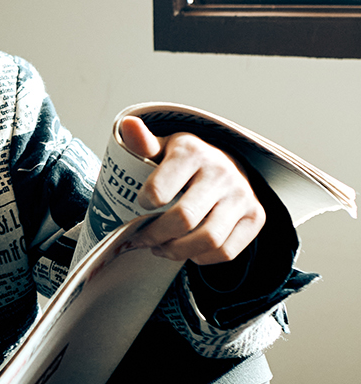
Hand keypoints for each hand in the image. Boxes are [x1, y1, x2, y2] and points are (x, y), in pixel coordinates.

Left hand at [119, 116, 264, 264]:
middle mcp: (221, 172)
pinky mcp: (255, 216)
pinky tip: (187, 250)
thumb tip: (128, 125)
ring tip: (161, 248)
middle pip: (184, 219)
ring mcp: (242, 195)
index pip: (159, 189)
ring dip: (177, 251)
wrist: (224, 165)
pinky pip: (226, 252)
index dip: (145, 203)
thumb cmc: (182, 161)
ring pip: (208, 240)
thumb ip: (141, 143)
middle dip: (156, 236)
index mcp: (192, 152)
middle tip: (143, 239)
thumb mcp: (160, 148)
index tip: (141, 205)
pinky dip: (201, 258)